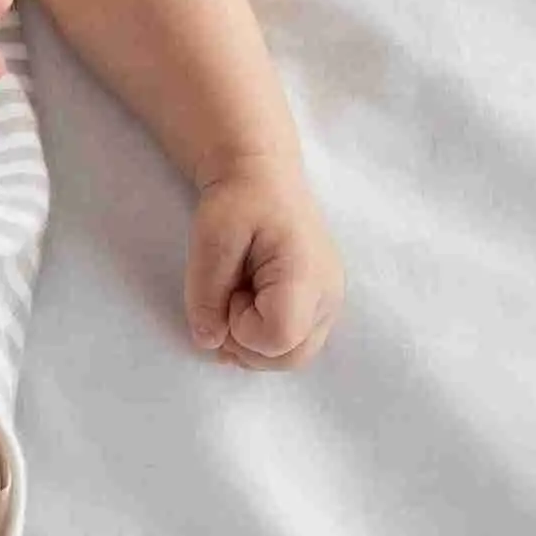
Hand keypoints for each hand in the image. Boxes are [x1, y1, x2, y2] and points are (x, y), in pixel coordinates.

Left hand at [185, 161, 342, 368]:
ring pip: (292, 356)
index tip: (230, 293)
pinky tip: (251, 304)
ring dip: (255, 342)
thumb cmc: (239, 200)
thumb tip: (209, 342)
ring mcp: (330, 304)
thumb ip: (206, 294)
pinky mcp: (321, 307)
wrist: (264, 177)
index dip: (242, 330)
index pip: (278, 338)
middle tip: (230, 298)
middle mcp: (329, 296)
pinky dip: (265, 336)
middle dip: (247, 343)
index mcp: (307, 274)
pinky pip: (294, 343)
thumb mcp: (210, 238)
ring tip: (240, 297)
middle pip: (290, 358)